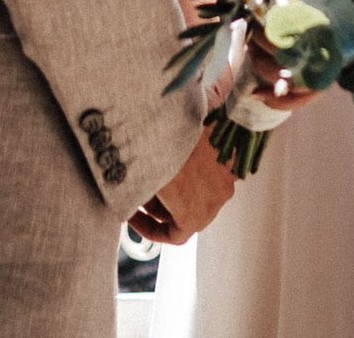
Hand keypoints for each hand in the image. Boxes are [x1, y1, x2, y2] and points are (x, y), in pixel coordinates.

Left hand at [130, 131, 237, 245]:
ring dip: (177, 189)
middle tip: (142, 191)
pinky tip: (175, 154)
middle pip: (186, 215)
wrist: (209, 116)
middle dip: (161, 207)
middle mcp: (215, 202)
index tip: (135, 216)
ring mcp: (225, 181)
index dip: (150, 229)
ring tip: (155, 169)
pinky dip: (192, 172)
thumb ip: (136, 194)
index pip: (174, 236)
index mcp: (195, 214)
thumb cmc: (173, 147)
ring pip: (197, 194)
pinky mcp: (229, 161)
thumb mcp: (146, 175)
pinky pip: (208, 174)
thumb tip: (123, 199)